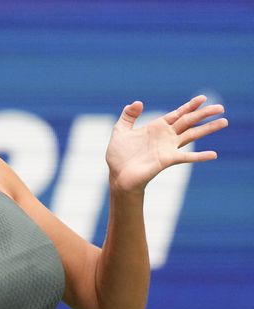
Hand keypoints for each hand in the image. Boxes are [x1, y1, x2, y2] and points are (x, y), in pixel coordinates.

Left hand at [105, 95, 227, 192]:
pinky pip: (187, 157)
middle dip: (204, 114)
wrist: (118, 175)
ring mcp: (168, 148)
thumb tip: (137, 102)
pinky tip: (213, 154)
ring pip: (192, 135)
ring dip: (208, 129)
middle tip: (221, 107)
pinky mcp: (167, 160)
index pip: (177, 114)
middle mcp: (166, 137)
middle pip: (188, 121)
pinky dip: (200, 156)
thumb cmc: (118, 156)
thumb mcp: (120, 131)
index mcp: (156, 128)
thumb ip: (128, 116)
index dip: (190, 106)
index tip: (203, 98)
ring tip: (225, 122)